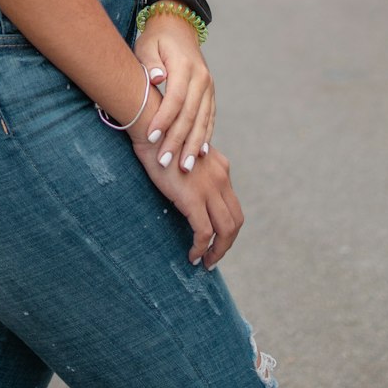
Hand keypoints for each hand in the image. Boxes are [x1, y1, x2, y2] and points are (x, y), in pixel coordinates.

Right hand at [130, 134, 243, 267]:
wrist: (151, 126)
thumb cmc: (162, 137)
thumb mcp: (186, 151)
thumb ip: (193, 166)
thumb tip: (186, 183)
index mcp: (221, 166)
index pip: (232, 203)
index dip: (227, 224)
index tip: (215, 238)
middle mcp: (221, 177)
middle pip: (236, 220)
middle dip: (227, 242)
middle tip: (214, 256)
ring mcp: (209, 188)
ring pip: (226, 230)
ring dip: (218, 251)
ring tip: (206, 261)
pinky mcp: (193, 197)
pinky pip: (204, 232)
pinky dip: (201, 248)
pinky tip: (192, 255)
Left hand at [134, 13, 213, 173]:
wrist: (178, 28)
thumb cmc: (156, 40)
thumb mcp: (147, 45)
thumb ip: (150, 62)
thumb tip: (157, 79)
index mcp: (185, 66)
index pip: (176, 98)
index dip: (164, 120)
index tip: (151, 138)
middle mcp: (202, 78)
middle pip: (191, 114)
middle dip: (178, 141)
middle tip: (165, 162)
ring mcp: (209, 86)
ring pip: (203, 120)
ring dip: (194, 145)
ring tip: (184, 167)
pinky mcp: (211, 93)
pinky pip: (210, 118)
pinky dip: (205, 136)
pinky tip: (200, 154)